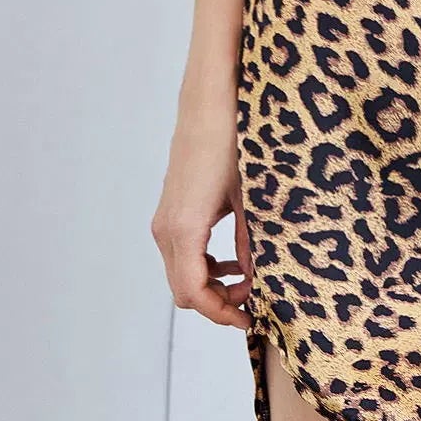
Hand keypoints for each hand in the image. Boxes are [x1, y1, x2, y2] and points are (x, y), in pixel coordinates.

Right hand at [150, 110, 254, 330]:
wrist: (209, 103)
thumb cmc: (232, 142)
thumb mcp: (250, 197)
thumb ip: (251, 243)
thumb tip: (256, 280)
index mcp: (185, 229)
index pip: (194, 293)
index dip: (221, 313)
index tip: (251, 318)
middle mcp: (166, 228)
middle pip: (183, 290)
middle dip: (217, 303)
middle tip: (253, 300)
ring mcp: (164, 219)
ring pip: (180, 273)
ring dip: (210, 285)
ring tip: (246, 281)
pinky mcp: (170, 210)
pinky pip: (180, 253)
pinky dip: (202, 266)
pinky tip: (231, 259)